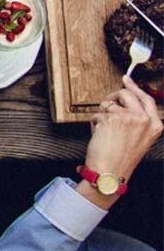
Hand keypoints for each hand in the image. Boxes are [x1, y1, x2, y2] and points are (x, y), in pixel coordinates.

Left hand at [84, 76, 162, 204]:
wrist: (110, 171)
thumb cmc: (121, 158)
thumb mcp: (139, 138)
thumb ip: (137, 120)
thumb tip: (123, 100)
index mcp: (155, 125)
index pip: (146, 98)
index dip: (134, 87)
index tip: (126, 79)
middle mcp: (144, 119)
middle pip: (125, 94)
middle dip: (112, 98)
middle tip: (106, 106)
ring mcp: (129, 117)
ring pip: (108, 103)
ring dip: (102, 114)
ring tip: (105, 130)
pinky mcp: (112, 118)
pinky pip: (97, 113)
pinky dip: (94, 122)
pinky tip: (99, 135)